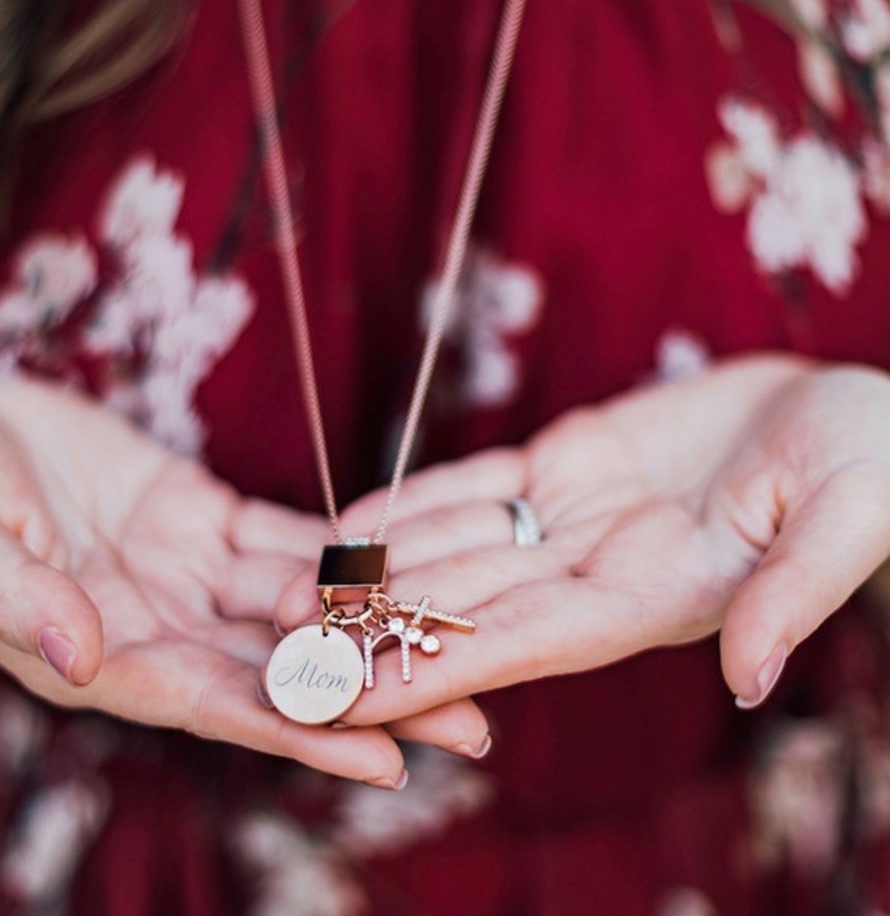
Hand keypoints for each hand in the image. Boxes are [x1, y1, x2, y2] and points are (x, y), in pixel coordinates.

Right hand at [0, 378, 486, 783]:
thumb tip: (83, 658)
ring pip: (299, 608)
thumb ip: (16, 599)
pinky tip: (396, 560)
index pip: (219, 708)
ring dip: (375, 624)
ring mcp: (186, 573)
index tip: (387, 762)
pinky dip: (338, 553)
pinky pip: (283, 538)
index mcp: (101, 658)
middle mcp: (159, 628)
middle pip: (284, 671)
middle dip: (374, 695)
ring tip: (458, 639)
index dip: (303, 734)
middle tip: (470, 717)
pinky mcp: (202, 516)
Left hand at [277, 354, 889, 719]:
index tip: (347, 700)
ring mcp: (575, 517)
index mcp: (654, 599)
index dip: (431, 671)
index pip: (520, 645)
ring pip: (455, 547)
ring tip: (285, 588)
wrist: (852, 410)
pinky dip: (414, 502)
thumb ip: (792, 596)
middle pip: (463, 606)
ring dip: (372, 570)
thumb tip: (752, 678)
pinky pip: (475, 485)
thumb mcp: (843, 523)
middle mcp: (598, 570)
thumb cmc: (869, 467)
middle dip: (371, 630)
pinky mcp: (568, 462)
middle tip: (278, 650)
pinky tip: (353, 518)